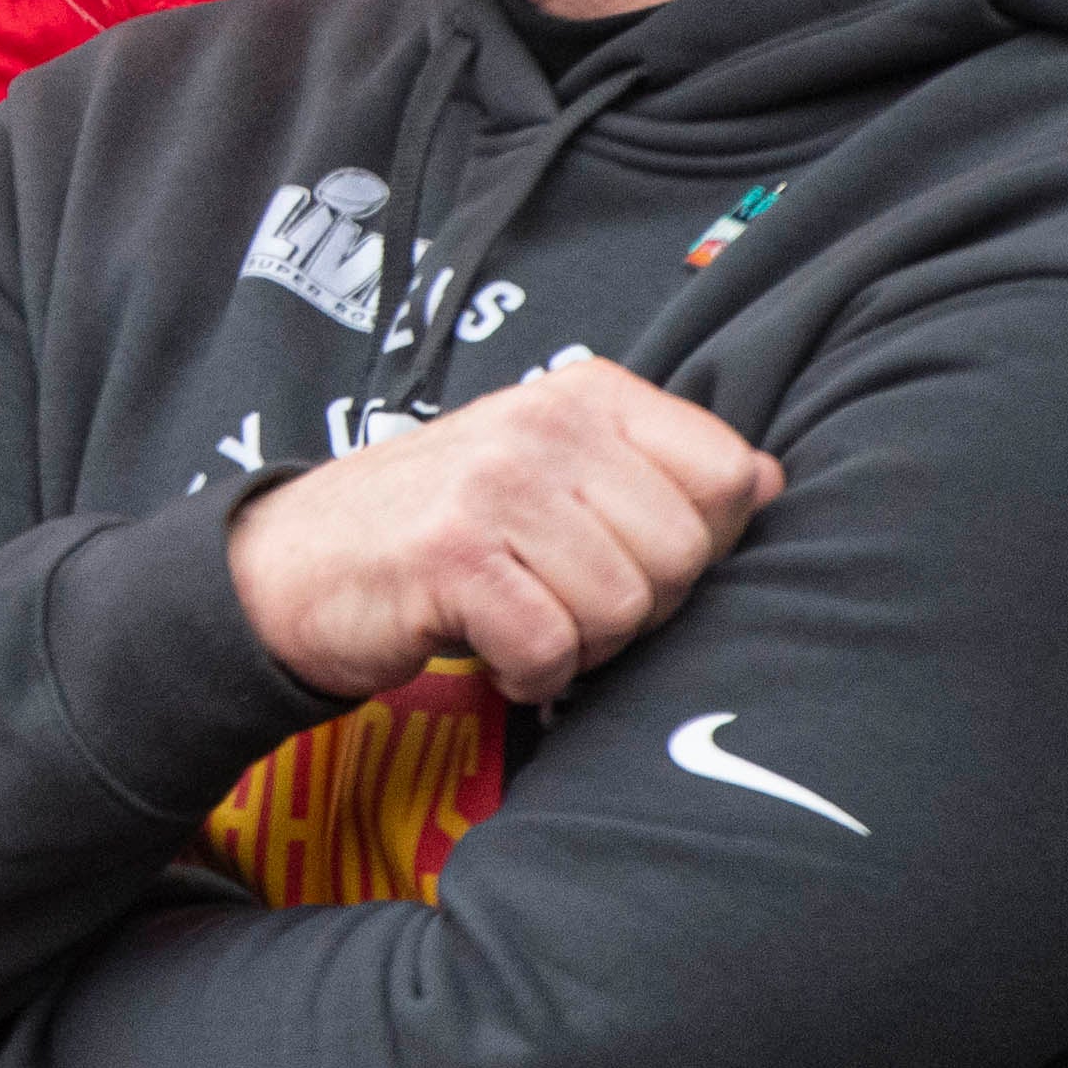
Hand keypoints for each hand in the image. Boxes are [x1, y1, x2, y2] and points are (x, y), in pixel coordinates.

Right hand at [225, 355, 782, 698]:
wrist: (295, 565)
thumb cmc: (443, 527)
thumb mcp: (557, 473)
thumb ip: (660, 473)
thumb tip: (772, 481)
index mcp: (588, 393)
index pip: (727, 474)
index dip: (697, 544)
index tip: (626, 557)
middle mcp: (547, 422)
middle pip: (683, 555)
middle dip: (637, 609)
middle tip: (564, 603)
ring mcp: (498, 485)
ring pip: (625, 609)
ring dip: (580, 646)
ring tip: (524, 620)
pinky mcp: (453, 557)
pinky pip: (554, 647)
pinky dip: (529, 674)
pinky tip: (492, 650)